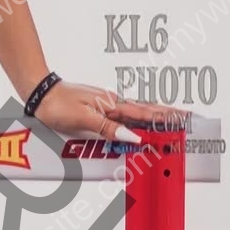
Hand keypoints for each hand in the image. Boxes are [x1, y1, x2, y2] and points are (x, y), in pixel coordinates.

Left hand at [32, 80, 186, 143]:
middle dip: (168, 114)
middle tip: (190, 117)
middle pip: (146, 110)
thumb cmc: (57, 106)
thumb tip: (134, 136)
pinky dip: (138, 117)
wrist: (40, 93)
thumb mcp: (83, 119)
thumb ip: (109, 128)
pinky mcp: (100, 107)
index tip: (187, 118)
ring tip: (173, 118)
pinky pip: (124, 114)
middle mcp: (113, 103)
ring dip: (155, 115)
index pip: (146, 113)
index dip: (167, 117)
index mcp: (112, 105)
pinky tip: (141, 120)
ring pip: (137, 111)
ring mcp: (107, 104)